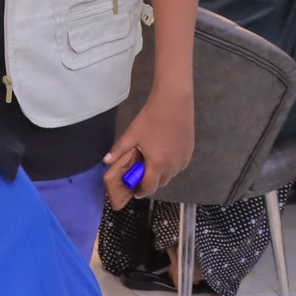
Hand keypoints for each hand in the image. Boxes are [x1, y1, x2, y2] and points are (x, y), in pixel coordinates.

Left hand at [102, 89, 193, 207]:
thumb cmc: (151, 118)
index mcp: (158, 164)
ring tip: (150, 164)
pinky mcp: (189, 152)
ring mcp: (183, 159)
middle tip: (140, 175)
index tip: (134, 191)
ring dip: (161, 174)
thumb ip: (119, 150)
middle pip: (160, 183)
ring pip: (171, 175)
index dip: (141, 191)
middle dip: (150, 182)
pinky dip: (170, 166)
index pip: (149, 187)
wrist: (173, 103)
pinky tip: (162, 155)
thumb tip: (106, 161)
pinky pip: (179, 166)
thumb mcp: (132, 134)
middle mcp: (173, 165)